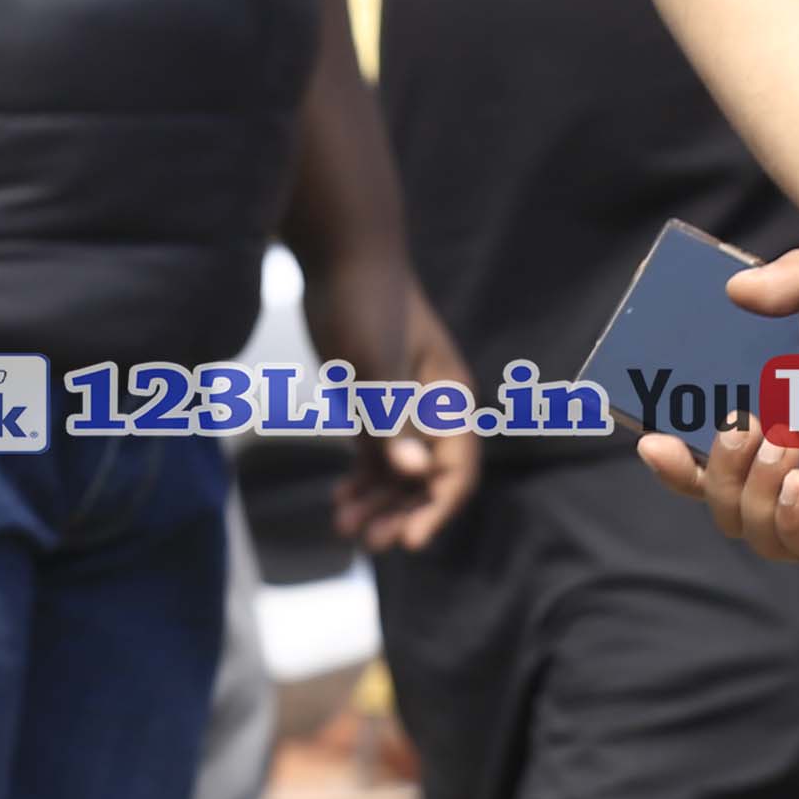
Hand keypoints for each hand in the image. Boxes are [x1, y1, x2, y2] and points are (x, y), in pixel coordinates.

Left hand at [303, 257, 482, 555]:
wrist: (341, 256)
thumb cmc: (365, 304)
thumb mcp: (374, 365)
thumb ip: (393, 420)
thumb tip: (417, 472)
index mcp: (449, 400)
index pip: (457, 470)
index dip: (437, 509)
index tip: (407, 540)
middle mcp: (433, 408)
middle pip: (428, 478)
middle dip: (402, 511)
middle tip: (369, 541)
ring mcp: (403, 406)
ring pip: (399, 469)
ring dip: (378, 500)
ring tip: (345, 528)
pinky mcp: (374, 401)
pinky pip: (377, 452)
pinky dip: (363, 478)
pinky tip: (341, 501)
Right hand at [639, 248, 798, 577]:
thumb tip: (736, 289)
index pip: (721, 461)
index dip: (679, 461)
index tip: (652, 439)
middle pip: (727, 503)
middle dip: (711, 475)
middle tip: (733, 431)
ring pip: (758, 531)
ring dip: (747, 492)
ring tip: (777, 444)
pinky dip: (789, 523)